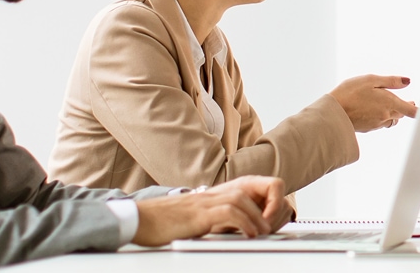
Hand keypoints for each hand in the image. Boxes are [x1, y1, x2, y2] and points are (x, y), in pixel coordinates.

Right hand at [132, 175, 285, 245]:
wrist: (144, 220)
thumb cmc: (172, 221)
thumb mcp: (208, 218)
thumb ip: (229, 219)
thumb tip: (255, 230)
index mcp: (223, 192)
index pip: (262, 185)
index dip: (274, 201)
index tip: (275, 221)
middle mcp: (219, 192)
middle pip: (259, 186)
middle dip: (273, 207)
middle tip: (275, 227)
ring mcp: (208, 200)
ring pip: (245, 199)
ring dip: (260, 217)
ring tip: (264, 233)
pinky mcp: (199, 213)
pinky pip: (229, 212)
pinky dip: (243, 222)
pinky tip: (249, 234)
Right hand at [329, 74, 417, 131]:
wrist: (332, 113)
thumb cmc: (349, 93)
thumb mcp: (370, 80)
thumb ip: (391, 81)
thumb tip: (407, 82)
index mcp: (389, 103)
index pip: (411, 110)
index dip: (419, 110)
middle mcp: (385, 116)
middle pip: (401, 115)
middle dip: (405, 108)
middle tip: (409, 102)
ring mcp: (376, 124)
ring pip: (390, 120)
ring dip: (393, 114)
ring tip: (391, 106)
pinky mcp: (367, 129)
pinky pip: (379, 123)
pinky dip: (380, 117)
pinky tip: (373, 111)